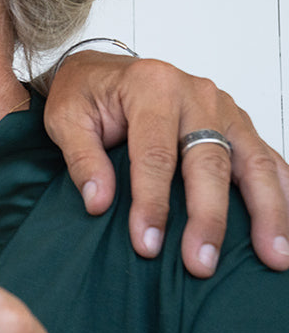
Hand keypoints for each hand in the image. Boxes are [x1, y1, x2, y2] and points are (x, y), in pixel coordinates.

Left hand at [44, 51, 288, 275]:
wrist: (100, 70)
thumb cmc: (84, 94)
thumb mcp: (64, 119)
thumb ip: (81, 159)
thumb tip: (99, 202)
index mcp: (151, 87)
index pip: (156, 154)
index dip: (153, 202)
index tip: (147, 243)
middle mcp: (195, 94)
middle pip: (210, 161)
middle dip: (208, 217)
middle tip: (201, 262)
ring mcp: (222, 108)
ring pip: (254, 161)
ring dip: (268, 211)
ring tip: (275, 256)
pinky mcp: (236, 124)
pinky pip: (267, 159)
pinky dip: (283, 192)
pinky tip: (287, 226)